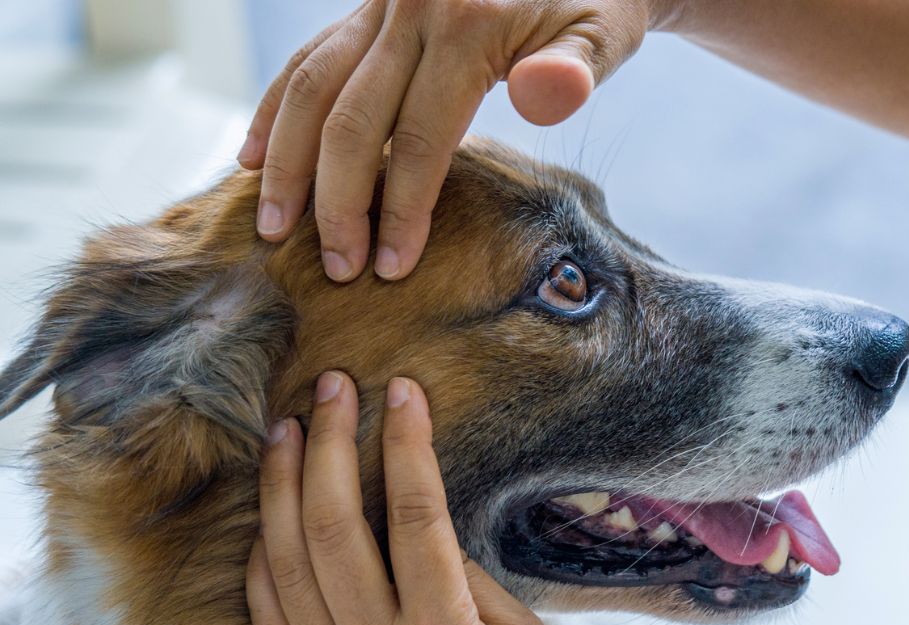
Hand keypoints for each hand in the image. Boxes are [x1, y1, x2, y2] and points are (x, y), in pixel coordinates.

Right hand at [239, 0, 663, 281]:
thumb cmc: (596, 2)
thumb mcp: (606, 31)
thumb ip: (577, 67)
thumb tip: (547, 95)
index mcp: (469, 22)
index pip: (421, 137)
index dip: (402, 208)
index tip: (390, 268)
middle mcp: (412, 7)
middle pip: (352, 119)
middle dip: (337, 202)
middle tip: (334, 268)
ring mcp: (380, 4)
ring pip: (311, 86)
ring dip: (287, 161)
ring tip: (272, 224)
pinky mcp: (367, 7)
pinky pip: (309, 59)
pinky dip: (276, 108)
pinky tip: (254, 156)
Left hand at [246, 371, 571, 624]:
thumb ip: (470, 581)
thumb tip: (418, 523)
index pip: (415, 515)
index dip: (406, 444)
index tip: (402, 391)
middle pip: (335, 526)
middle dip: (331, 444)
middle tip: (333, 388)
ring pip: (286, 564)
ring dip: (282, 488)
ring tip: (287, 431)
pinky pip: (268, 618)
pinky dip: (260, 560)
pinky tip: (269, 514)